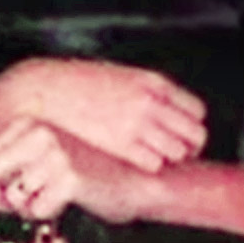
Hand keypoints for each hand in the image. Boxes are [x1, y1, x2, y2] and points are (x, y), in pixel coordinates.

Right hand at [0, 57, 207, 171]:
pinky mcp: (122, 145)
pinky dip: (149, 166)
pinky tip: (133, 161)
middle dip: (188, 147)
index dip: (191, 126)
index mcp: (153, 83)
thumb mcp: (120, 76)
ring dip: (169, 159)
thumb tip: (164, 109)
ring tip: (151, 157)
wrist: (46, 90)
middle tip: (173, 153)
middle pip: (195, 135)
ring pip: (178, 153)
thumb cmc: (78, 82)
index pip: (197, 111)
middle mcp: (151, 103)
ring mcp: (138, 124)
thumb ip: (145, 91)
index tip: (179, 133)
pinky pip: (154, 164)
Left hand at [0, 115, 153, 224]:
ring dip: (27, 207)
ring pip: (12, 196)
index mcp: (28, 126)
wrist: (136, 181)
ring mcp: (53, 153)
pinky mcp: (68, 176)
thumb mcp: (46, 161)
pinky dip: (47, 213)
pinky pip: (37, 208)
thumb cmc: (91, 174)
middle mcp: (38, 134)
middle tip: (10, 210)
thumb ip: (13, 167)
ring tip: (50, 199)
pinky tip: (64, 202)